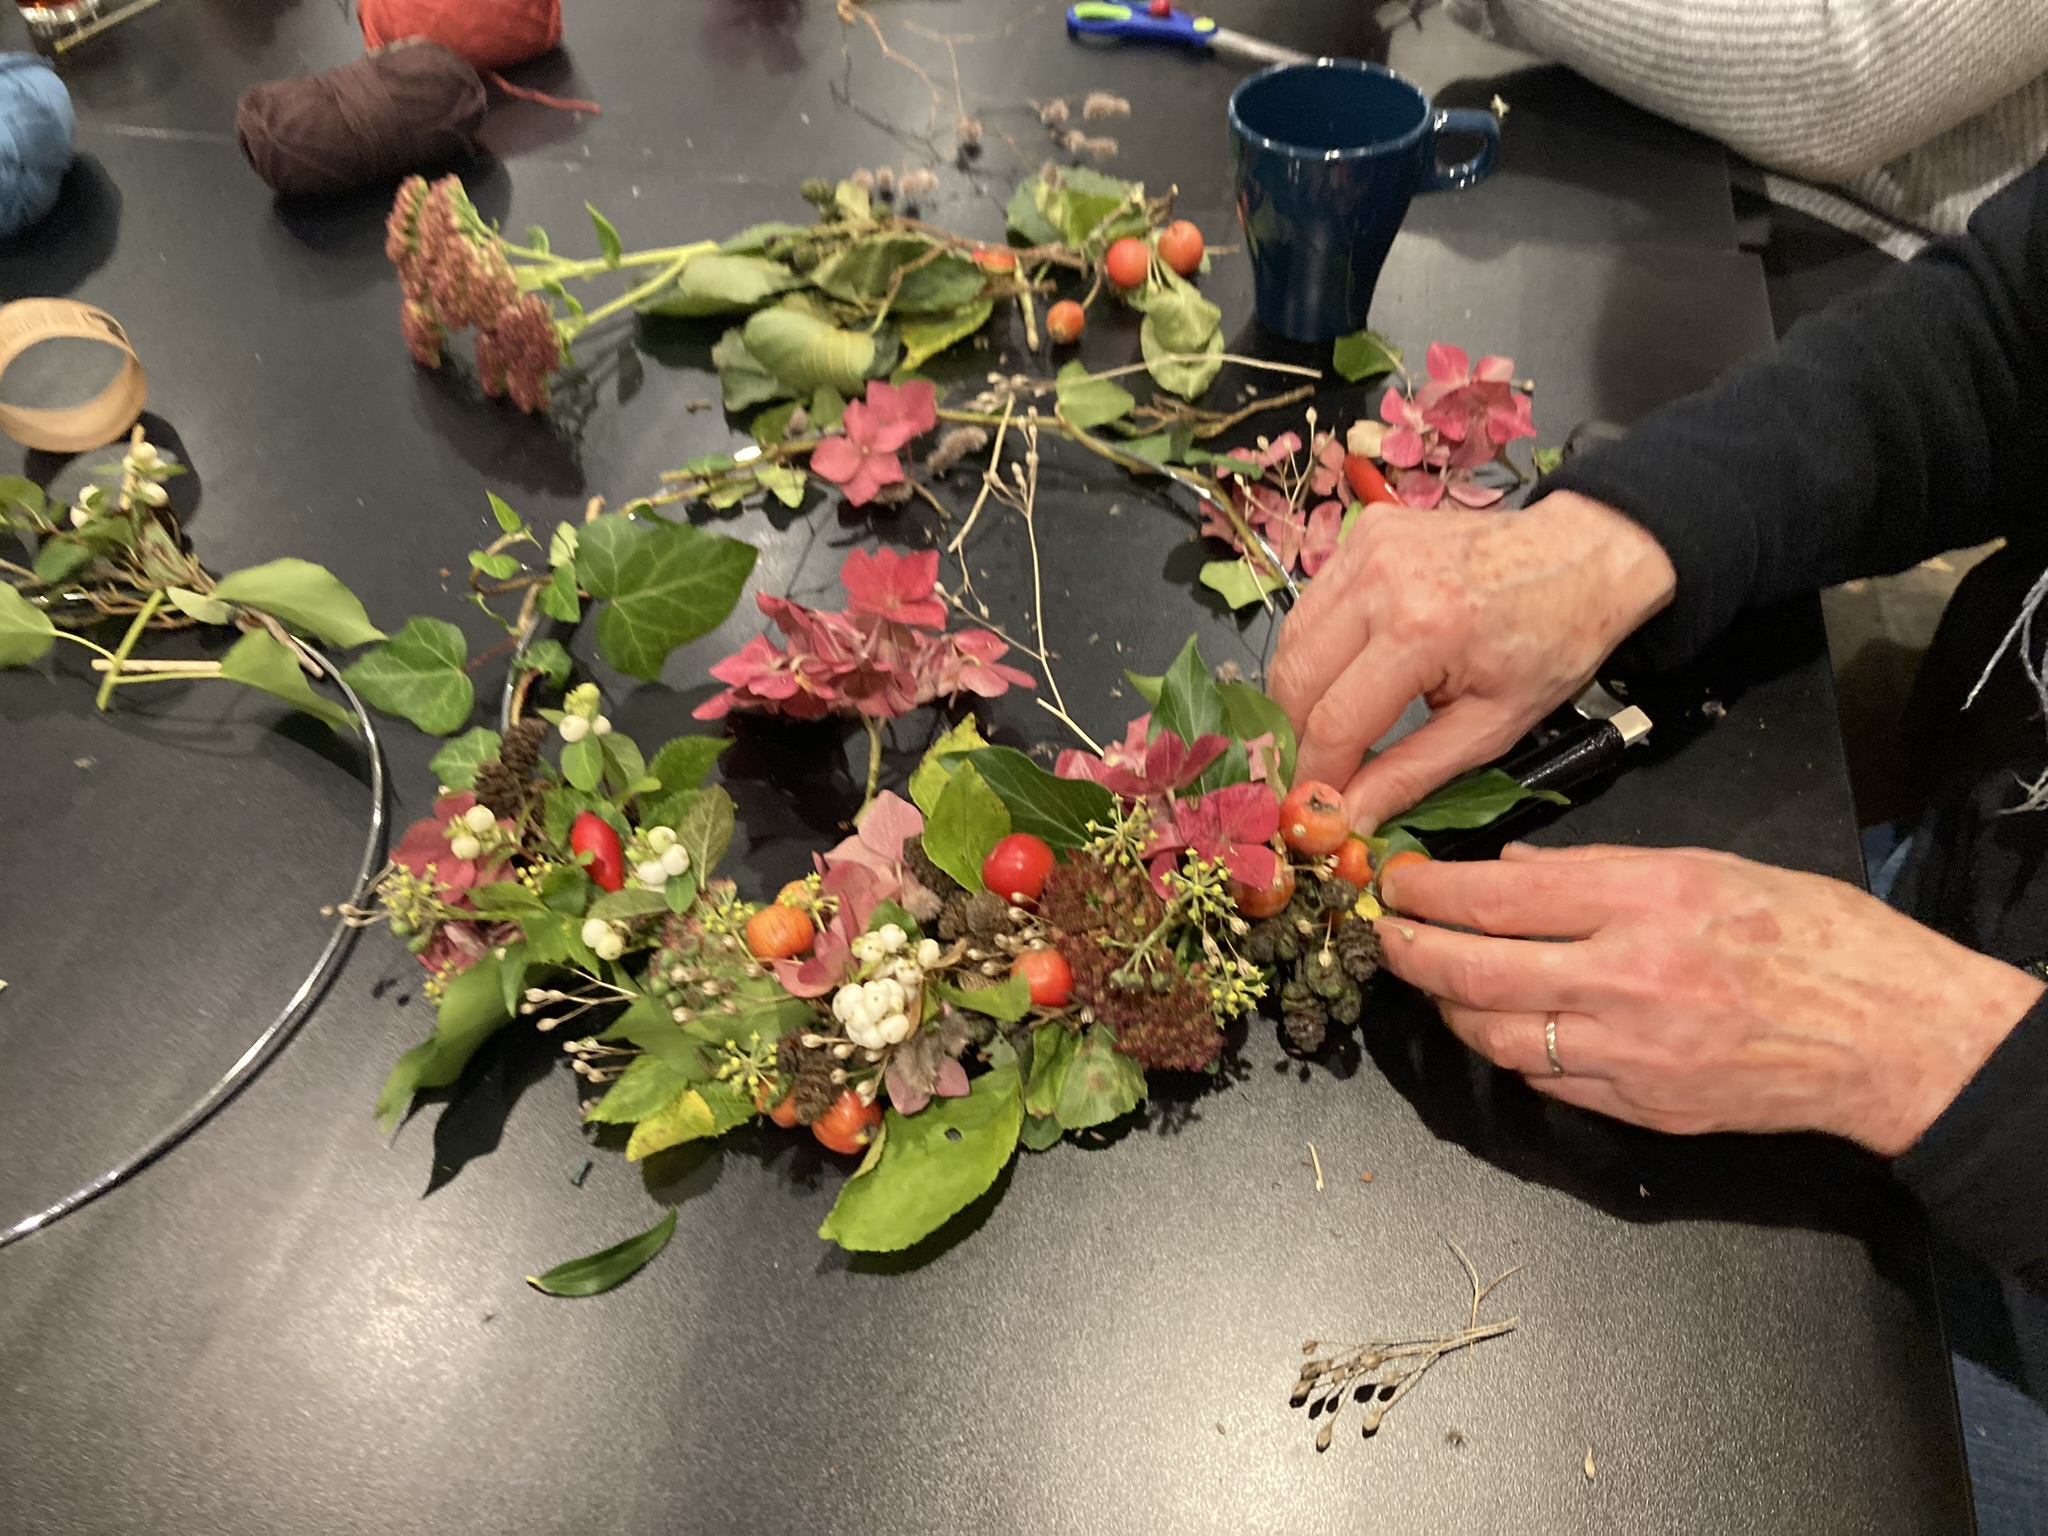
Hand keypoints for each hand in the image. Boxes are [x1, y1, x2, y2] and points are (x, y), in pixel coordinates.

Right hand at [1267, 491, 1675, 832]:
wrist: (1581, 555)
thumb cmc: (1551, 642)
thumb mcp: (1492, 727)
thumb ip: (1411, 775)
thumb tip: (1349, 820)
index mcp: (1421, 630)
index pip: (1334, 722)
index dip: (1315, 775)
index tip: (1311, 811)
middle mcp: (1380, 580)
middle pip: (1294, 679)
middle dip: (1292, 737)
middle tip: (1308, 774)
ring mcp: (1365, 549)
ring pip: (1291, 640)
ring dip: (1296, 694)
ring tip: (1321, 730)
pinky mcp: (1362, 532)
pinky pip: (1310, 606)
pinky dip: (1314, 649)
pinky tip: (1341, 673)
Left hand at [1374, 844, 2043, 1156]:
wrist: (1886, 1036)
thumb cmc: (1813, 936)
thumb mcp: (1708, 865)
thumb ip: (1599, 870)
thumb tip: (1512, 873)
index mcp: (1647, 901)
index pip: (1500, 896)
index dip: (1431, 892)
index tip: (1399, 883)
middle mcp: (1628, 977)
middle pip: (1478, 970)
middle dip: (1414, 953)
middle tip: (1388, 937)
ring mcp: (1631, 1051)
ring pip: (1498, 1037)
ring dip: (1451, 1010)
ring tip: (1434, 982)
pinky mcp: (1642, 1105)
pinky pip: (1548, 1081)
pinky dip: (1512, 1052)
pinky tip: (1502, 1028)